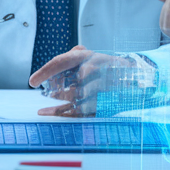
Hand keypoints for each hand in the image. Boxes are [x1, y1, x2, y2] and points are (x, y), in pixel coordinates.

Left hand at [28, 47, 156, 116]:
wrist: (137, 78)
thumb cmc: (109, 66)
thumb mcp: (92, 55)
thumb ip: (73, 58)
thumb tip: (53, 69)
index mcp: (87, 56)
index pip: (61, 62)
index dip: (44, 72)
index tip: (32, 81)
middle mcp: (93, 70)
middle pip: (65, 84)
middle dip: (54, 91)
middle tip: (45, 94)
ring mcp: (99, 88)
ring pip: (71, 99)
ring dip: (56, 105)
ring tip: (44, 110)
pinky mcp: (103, 102)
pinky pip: (80, 111)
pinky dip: (63, 114)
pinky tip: (50, 114)